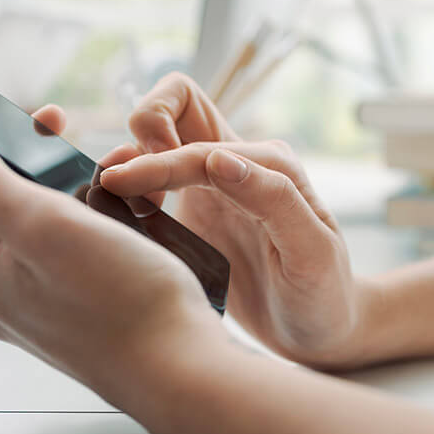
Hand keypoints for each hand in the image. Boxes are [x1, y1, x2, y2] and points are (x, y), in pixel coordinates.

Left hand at [0, 113, 227, 410]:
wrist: (180, 370)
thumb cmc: (122, 303)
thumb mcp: (41, 222)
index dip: (0, 138)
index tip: (47, 119)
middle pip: (1, 201)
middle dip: (45, 167)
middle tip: (91, 154)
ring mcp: (31, 306)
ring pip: (40, 226)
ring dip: (75, 196)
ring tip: (117, 191)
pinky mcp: (68, 314)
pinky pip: (67, 254)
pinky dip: (93, 230)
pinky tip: (124, 230)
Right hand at [95, 74, 368, 368]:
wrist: (318, 331)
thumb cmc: (323, 295)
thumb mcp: (311, 254)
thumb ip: (274, 201)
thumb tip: (219, 159)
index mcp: (269, 167)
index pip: (198, 145)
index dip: (157, 160)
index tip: (126, 186)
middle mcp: (239, 163)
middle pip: (179, 102)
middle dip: (144, 123)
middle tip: (122, 181)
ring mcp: (213, 184)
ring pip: (159, 136)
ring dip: (129, 154)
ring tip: (109, 195)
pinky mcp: (194, 207)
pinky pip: (153, 175)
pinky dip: (129, 179)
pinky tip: (117, 210)